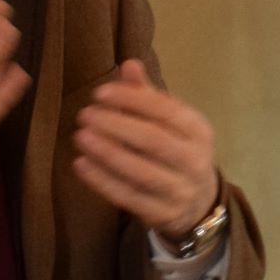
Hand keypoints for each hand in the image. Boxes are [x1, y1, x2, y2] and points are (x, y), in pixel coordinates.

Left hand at [74, 60, 219, 239]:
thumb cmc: (177, 151)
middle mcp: (194, 161)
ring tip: (80, 137)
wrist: (199, 204)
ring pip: (141, 172)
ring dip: (108, 154)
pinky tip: (81, 165)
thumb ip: (148, 96)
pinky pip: (129, 198)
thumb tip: (129, 64)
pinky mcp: (162, 215)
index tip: (99, 92)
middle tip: (85, 114)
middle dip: (117, 126)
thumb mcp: (171, 123)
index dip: (133, 100)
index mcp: (198, 131)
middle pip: (154, 141)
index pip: (167, 111)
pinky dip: (103, 182)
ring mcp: (180, 191)